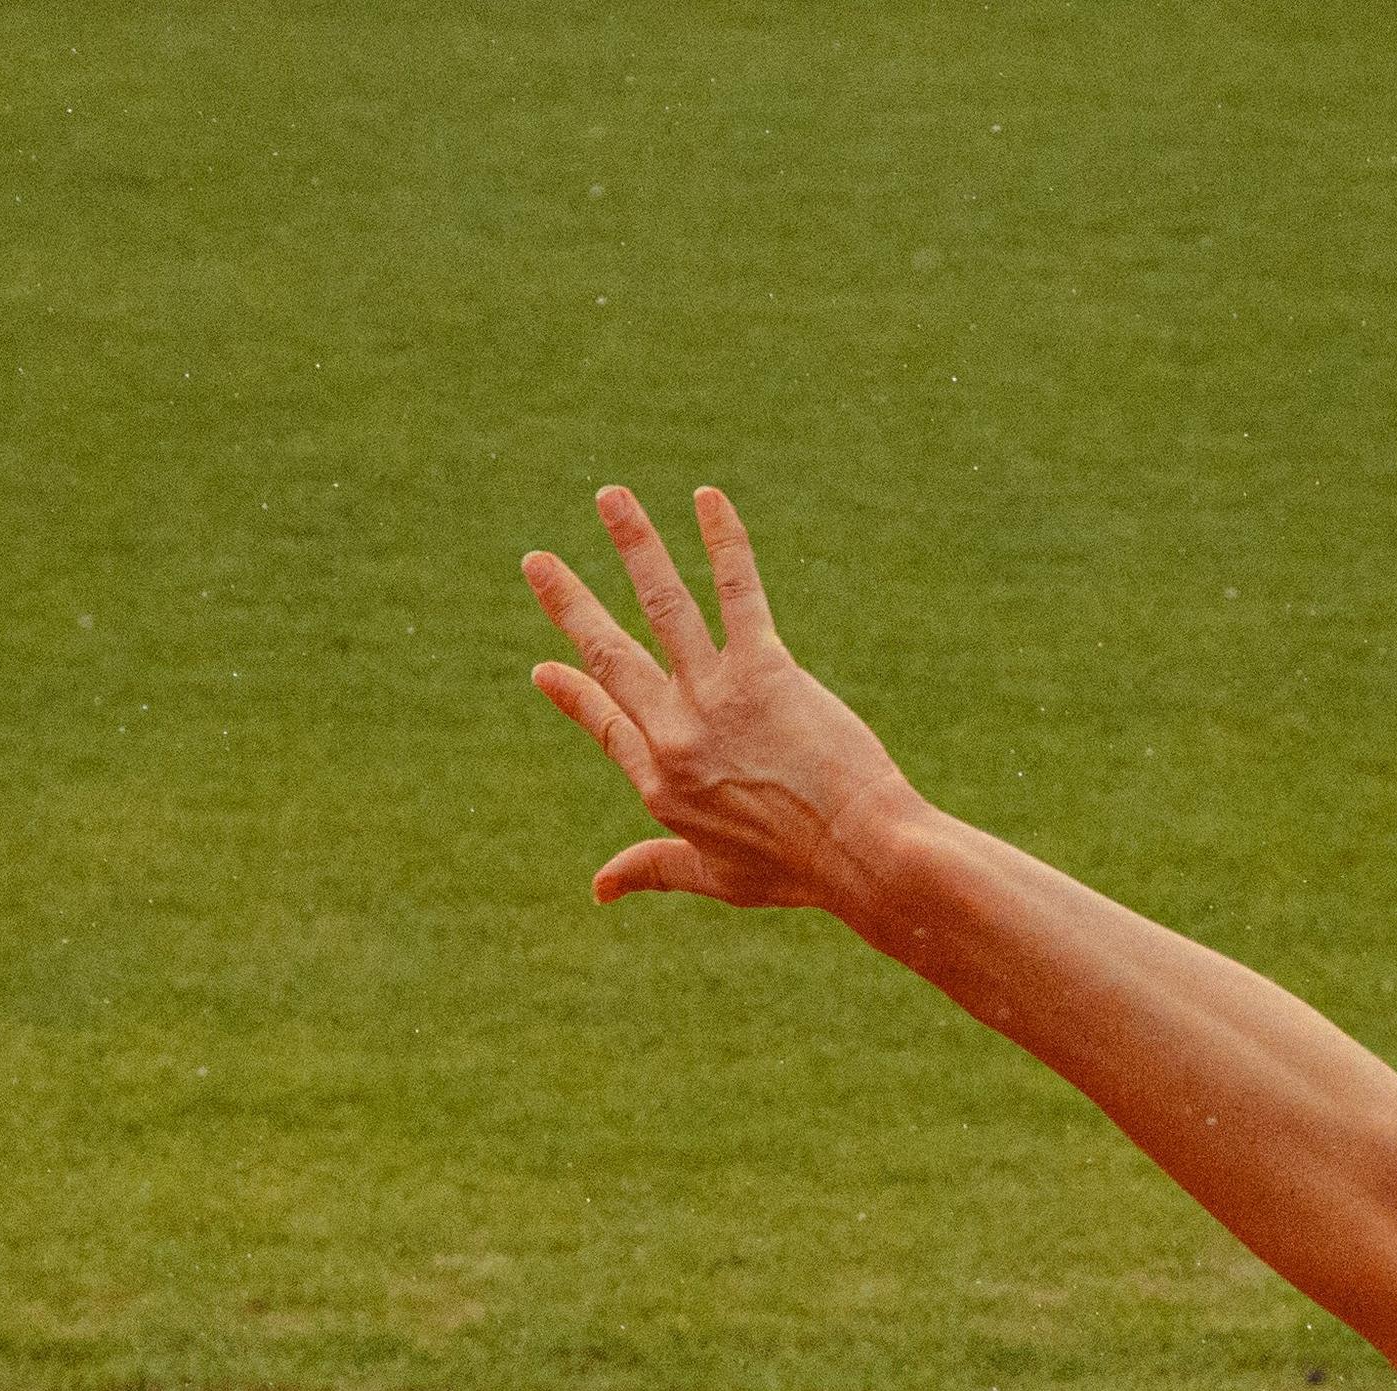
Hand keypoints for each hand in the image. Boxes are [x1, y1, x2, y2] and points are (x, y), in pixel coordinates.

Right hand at [523, 482, 925, 914]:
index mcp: (661, 783)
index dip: (574, 695)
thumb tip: (598, 887)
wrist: (860, 853)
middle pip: (611, 656)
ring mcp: (715, 698)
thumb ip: (653, 869)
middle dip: (570, 604)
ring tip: (610, 497)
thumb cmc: (798, 870)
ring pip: (662, 607)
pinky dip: (723, 542)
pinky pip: (738, 592)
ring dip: (634, 545)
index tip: (544, 669)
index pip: (605, 723)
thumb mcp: (715, 877)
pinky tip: (708, 499)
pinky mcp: (764, 671)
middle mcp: (675, 734)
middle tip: (536, 562)